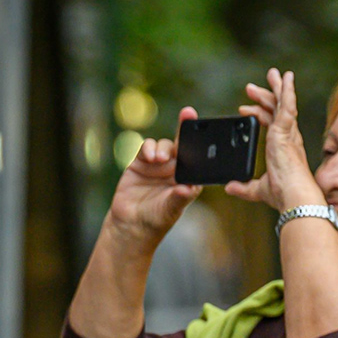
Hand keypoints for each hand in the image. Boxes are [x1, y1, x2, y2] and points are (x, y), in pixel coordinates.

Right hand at [104, 106, 201, 245]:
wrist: (131, 223)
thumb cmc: (157, 218)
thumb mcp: (171, 209)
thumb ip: (179, 197)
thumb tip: (188, 188)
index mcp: (189, 178)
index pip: (199, 157)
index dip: (203, 142)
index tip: (207, 128)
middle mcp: (176, 169)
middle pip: (183, 144)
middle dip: (185, 128)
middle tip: (188, 114)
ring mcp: (159, 165)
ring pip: (165, 145)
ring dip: (163, 147)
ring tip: (160, 159)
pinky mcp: (141, 163)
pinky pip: (147, 148)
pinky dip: (149, 148)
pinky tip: (150, 158)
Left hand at [228, 68, 324, 214]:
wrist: (294, 197)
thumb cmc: (284, 196)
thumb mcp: (257, 189)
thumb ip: (244, 187)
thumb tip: (230, 186)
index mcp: (283, 149)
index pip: (272, 124)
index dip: (258, 113)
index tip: (244, 109)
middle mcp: (289, 139)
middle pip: (277, 110)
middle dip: (265, 96)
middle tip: (250, 87)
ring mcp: (288, 134)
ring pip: (282, 104)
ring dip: (276, 88)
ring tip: (272, 73)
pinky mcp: (286, 131)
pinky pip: (287, 106)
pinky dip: (287, 91)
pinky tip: (286, 79)